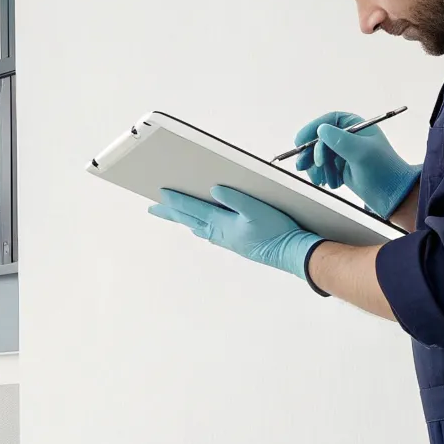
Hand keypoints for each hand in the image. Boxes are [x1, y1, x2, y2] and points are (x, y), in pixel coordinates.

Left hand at [149, 186, 323, 281]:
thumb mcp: (257, 210)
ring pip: (198, 226)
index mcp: (222, 223)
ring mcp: (226, 240)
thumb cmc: (276, 231)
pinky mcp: (235, 243)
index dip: (176, 201)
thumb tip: (215, 190)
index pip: (193, 209)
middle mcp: (219, 233)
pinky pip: (209, 233)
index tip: (160, 195)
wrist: (290, 253)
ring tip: (171, 214)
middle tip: (153, 208)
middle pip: (189, 220)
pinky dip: (198, 226)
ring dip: (183, 219)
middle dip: (170, 212)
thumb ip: (235, 199)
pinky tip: (199, 226)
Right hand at [293, 111, 421, 217]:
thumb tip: (321, 130)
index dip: (313, 128)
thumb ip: (340, 140)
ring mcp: (345, 153)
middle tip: (302, 166)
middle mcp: (350, 137)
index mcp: (357, 126)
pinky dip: (323, 175)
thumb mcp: (361, 153)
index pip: (329, 121)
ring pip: (320, 155)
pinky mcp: (342, 168)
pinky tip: (330, 183)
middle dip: (311, 153)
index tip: (300, 141)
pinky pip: (324, 168)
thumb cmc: (383, 171)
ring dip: (316, 168)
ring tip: (321, 180)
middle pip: (320, 139)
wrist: (393, 195)